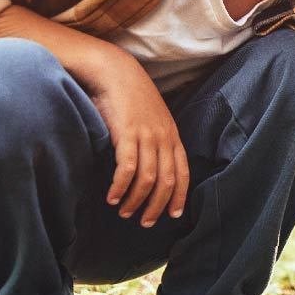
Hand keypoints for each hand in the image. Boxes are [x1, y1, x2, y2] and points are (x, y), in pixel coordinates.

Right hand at [81, 51, 188, 227]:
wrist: (116, 72)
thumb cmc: (130, 97)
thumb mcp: (152, 119)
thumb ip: (156, 141)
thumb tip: (151, 167)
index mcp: (172, 136)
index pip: (183, 173)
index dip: (179, 197)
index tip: (172, 215)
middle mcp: (163, 138)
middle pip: (167, 182)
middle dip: (157, 206)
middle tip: (145, 222)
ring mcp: (146, 136)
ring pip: (147, 179)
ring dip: (136, 201)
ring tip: (124, 211)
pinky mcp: (127, 134)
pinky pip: (127, 169)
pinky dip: (121, 187)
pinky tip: (112, 197)